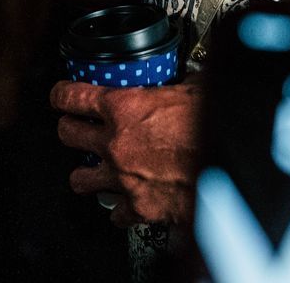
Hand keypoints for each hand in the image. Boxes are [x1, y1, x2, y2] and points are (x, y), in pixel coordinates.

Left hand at [51, 79, 203, 227]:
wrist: (229, 170)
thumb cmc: (213, 129)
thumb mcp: (194, 90)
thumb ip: (179, 84)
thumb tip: (186, 77)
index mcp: (124, 108)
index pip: (72, 97)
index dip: (61, 95)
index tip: (60, 97)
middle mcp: (116, 143)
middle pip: (67, 134)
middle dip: (69, 129)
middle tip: (75, 127)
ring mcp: (122, 177)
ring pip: (79, 178)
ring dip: (85, 172)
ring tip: (92, 169)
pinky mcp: (138, 207)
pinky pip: (115, 213)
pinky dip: (120, 208)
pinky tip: (127, 201)